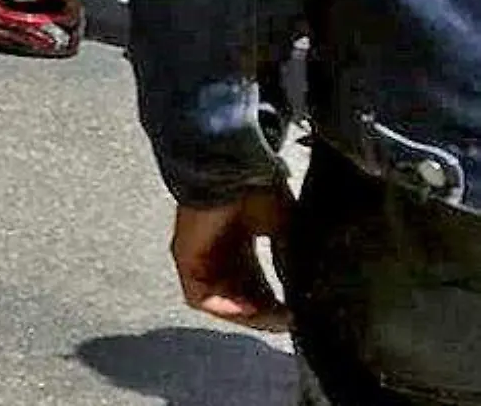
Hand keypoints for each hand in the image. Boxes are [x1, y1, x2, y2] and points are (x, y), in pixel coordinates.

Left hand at [170, 188, 293, 331]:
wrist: (232, 170)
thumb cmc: (257, 190)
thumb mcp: (284, 228)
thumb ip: (289, 256)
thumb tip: (307, 286)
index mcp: (239, 240)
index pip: (254, 282)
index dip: (275, 302)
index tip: (297, 313)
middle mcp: (217, 250)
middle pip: (238, 295)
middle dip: (265, 313)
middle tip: (288, 320)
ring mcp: (198, 255)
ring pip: (220, 300)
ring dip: (247, 315)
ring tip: (273, 319)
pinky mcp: (184, 257)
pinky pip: (199, 296)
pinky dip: (224, 308)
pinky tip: (248, 310)